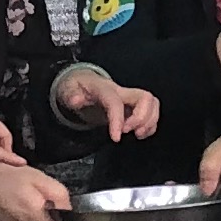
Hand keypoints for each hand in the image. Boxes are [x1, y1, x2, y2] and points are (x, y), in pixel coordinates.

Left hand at [49, 66, 163, 141]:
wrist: (83, 83)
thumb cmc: (78, 87)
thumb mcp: (68, 89)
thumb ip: (71, 96)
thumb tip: (76, 100)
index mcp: (105, 89)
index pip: (116, 102)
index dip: (118, 120)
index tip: (117, 137)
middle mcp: (121, 92)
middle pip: (145, 98)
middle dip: (141, 119)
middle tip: (128, 132)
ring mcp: (130, 98)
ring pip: (152, 104)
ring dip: (149, 122)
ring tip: (137, 134)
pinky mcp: (134, 105)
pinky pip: (152, 112)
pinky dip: (150, 125)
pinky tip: (140, 133)